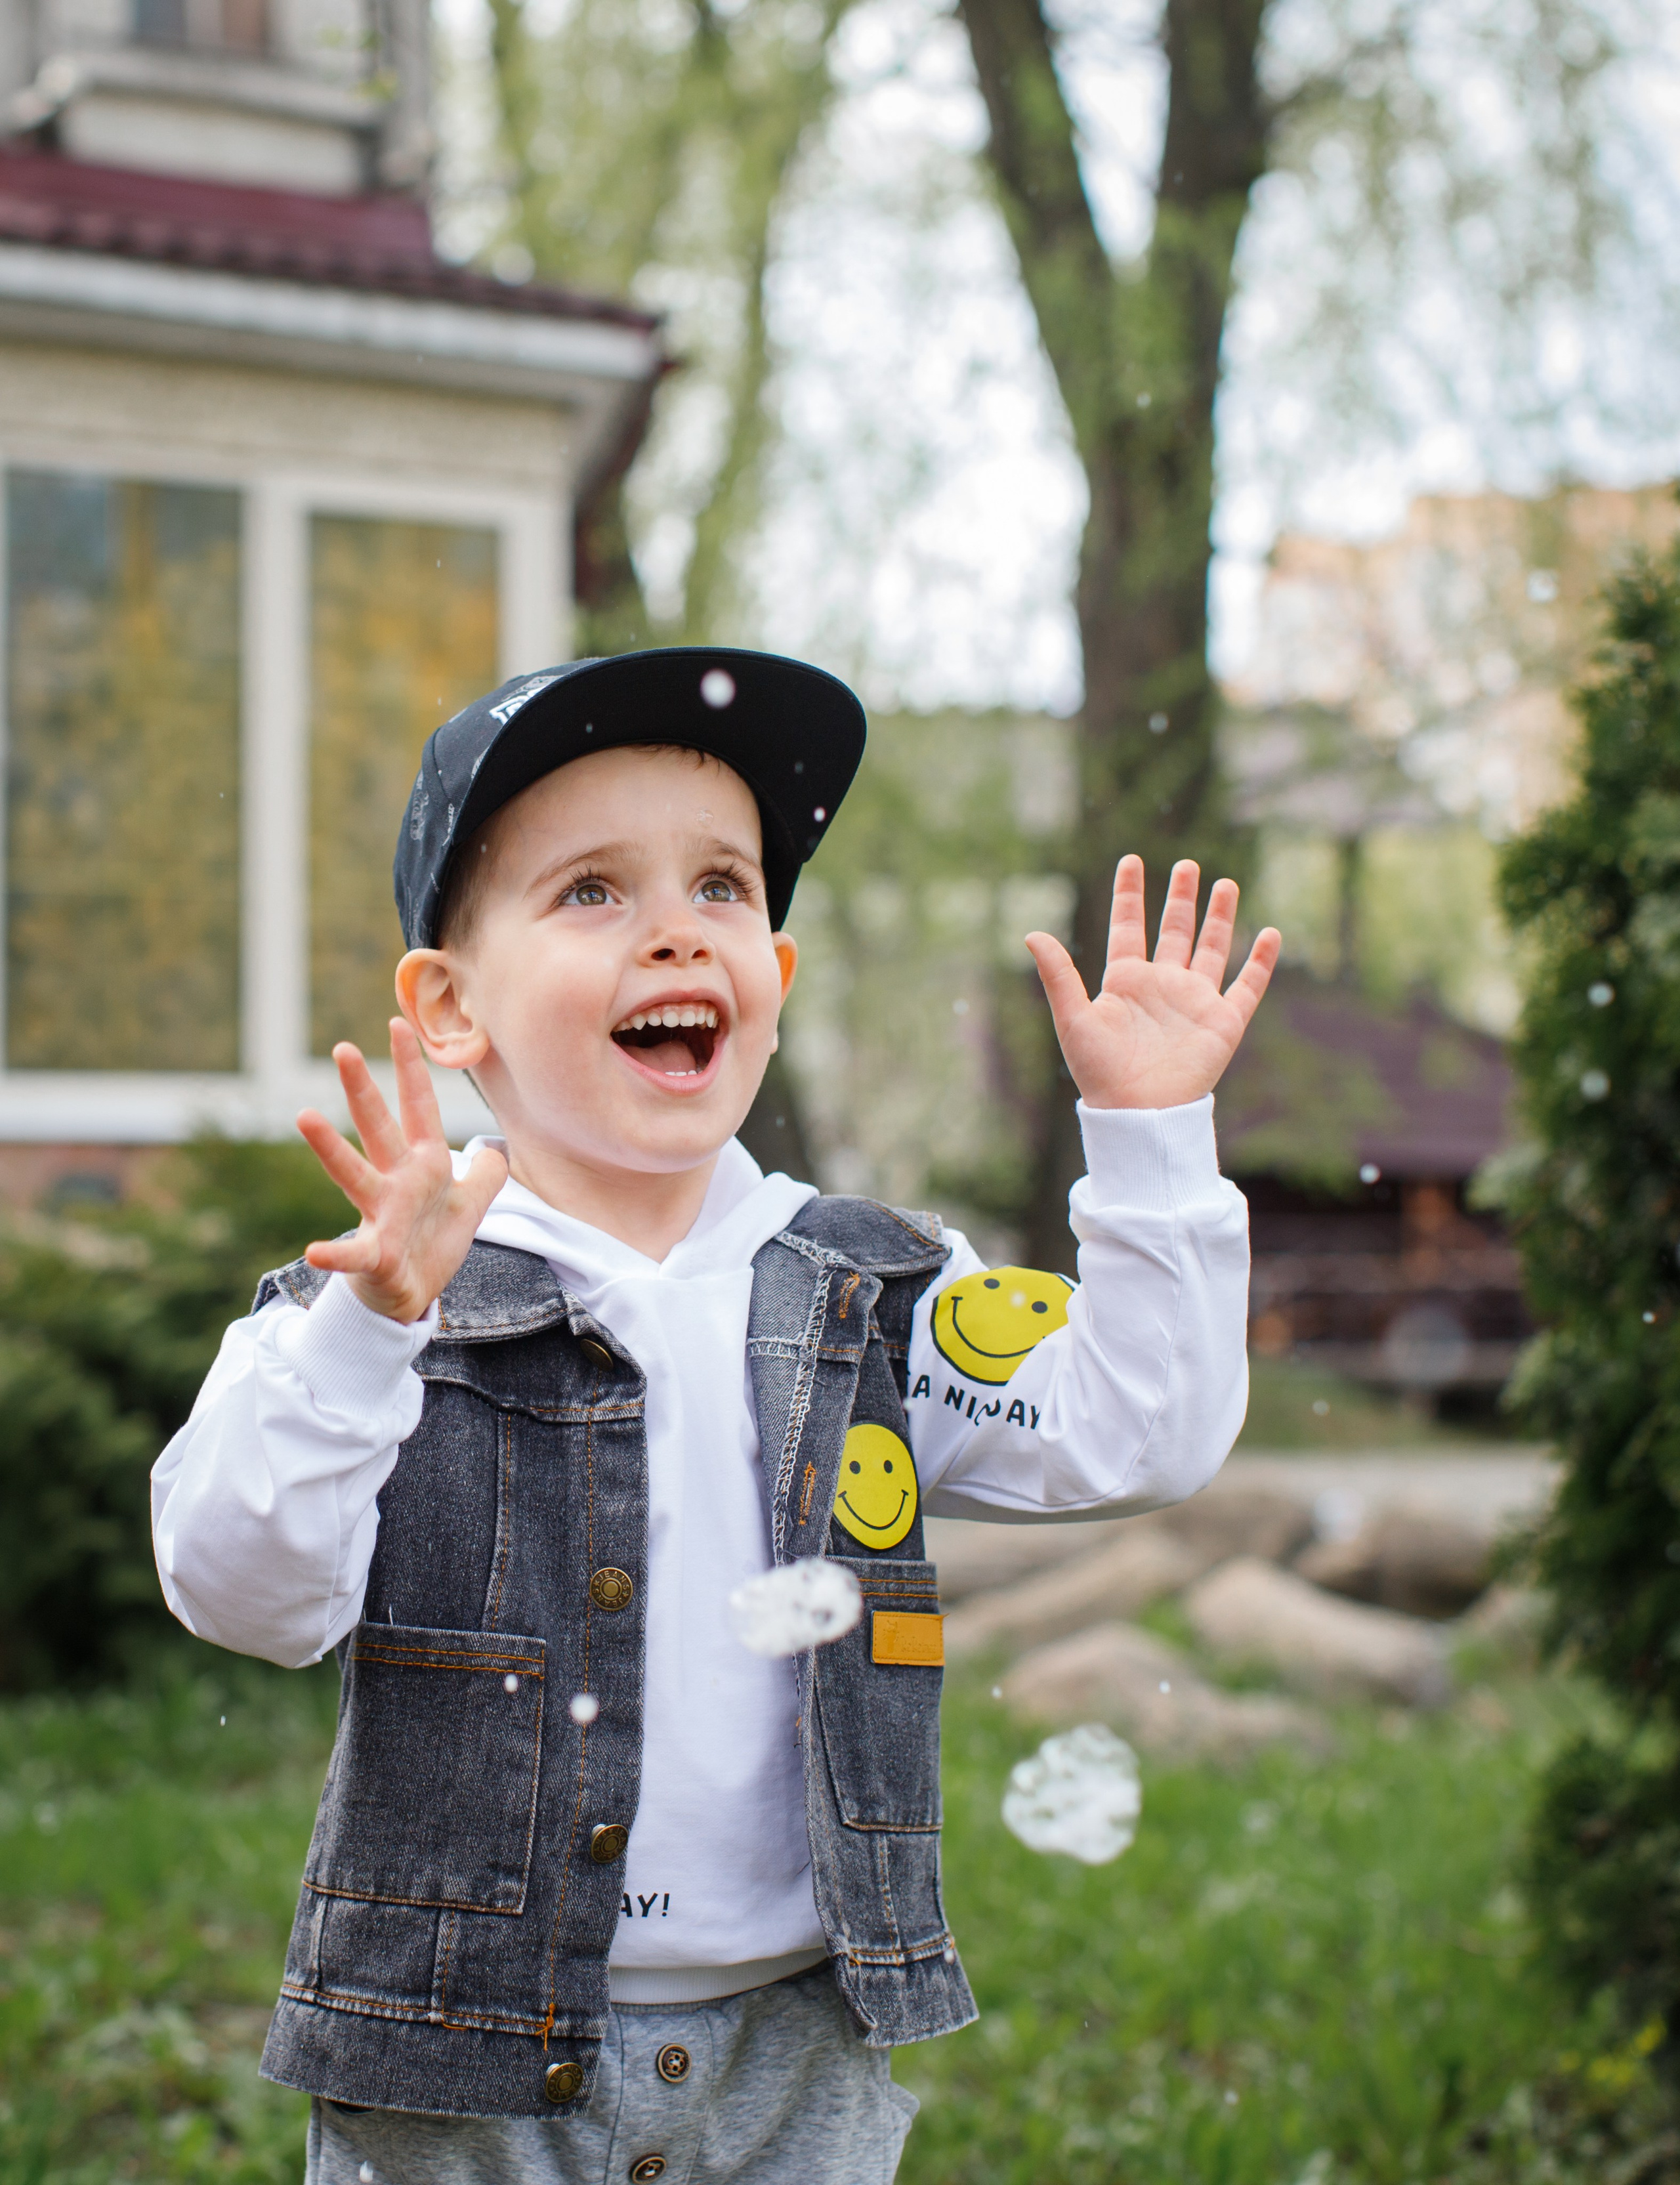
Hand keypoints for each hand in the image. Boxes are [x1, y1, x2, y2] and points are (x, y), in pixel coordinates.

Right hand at [296, 1019, 508, 1322]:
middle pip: (378, 1128)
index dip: (410, 1069)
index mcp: (422, 1166)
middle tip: (343, 1049)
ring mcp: (380, 1217)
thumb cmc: (431, 1246)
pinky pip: (352, 1254)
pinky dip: (333, 1255)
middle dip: (362, 1090)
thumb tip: (497, 1148)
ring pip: (353, 1176)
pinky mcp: (374, 1257)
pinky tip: (312, 1252)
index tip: (398, 1025)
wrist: (409, 1298)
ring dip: (329, 1148)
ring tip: (304, 1117)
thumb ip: (486, 1174)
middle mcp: (396, 1183)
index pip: (417, 1108)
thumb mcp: (470, 1206)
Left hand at [1026, 856, 1279, 1110]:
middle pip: (1174, 932)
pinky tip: (1271, 934)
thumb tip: (1030, 933)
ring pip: (1212, 949)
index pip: (1127, 927)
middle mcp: (1162, 986)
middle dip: (1180, 898)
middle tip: (1186, 864)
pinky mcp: (1223, 1022)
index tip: (1131, 860)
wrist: (1138, 1112)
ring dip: (1219, 917)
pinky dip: (1261, 961)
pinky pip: (1247, 986)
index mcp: (1125, 982)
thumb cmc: (1100, 1072)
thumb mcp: (1073, 1018)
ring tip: (1225, 884)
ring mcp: (1194, 1002)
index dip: (1129, 895)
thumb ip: (1058, 975)